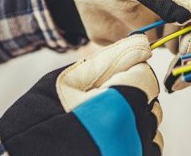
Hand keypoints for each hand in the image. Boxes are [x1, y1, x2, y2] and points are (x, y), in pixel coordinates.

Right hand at [0, 35, 162, 155]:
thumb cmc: (39, 118)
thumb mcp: (70, 79)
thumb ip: (111, 59)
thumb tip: (142, 44)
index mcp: (118, 107)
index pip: (146, 79)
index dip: (128, 74)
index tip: (110, 80)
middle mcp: (131, 136)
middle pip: (150, 103)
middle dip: (131, 96)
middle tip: (100, 102)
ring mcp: (131, 155)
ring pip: (151, 127)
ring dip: (134, 119)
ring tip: (103, 121)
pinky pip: (149, 149)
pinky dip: (135, 140)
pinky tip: (110, 137)